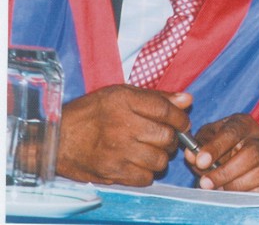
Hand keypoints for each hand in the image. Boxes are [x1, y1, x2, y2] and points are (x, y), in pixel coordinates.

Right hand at [57, 85, 191, 185]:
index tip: (181, 123)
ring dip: (160, 157)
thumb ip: (156, 98)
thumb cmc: (91, 113)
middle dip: (171, 138)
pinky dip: (147, 173)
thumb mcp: (120, 94)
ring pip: (160, 160)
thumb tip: (187, 100)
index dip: (180, 118)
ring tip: (149, 151)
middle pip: (167, 136)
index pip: (166, 110)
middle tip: (163, 138)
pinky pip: (146, 178)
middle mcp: (122, 125)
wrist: (56, 139)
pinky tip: (137, 163)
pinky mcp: (111, 172)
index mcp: (124, 101)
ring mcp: (117, 151)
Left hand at [184, 113, 258, 192]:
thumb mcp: (208, 139)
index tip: (200, 161)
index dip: (216, 147)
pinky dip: (252, 194)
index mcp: (243, 124)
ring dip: (238, 185)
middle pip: (251, 153)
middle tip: (206, 183)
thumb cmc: (222, 146)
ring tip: (220, 190)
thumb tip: (193, 155)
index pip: (232, 132)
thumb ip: (199, 145)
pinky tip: (236, 195)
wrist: (242, 156)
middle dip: (226, 171)